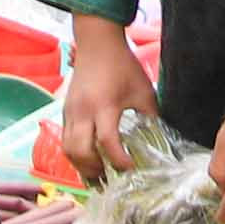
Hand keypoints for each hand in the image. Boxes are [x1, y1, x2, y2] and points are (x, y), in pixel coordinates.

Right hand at [61, 17, 158, 185]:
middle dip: (94, 170)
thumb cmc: (123, 65)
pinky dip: (75, 153)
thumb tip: (159, 140)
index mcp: (104, 106)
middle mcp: (83, 111)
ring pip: (68, 148)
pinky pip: (65, 139)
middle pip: (80, 152)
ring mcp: (71, 111)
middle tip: (109, 180)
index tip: (131, 169)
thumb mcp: (144, 90)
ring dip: (81, 165)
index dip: (119, 161)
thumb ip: (150, 116)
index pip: (108, 142)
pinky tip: (88, 159)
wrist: (97, 43)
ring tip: (98, 175)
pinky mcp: (65, 110)